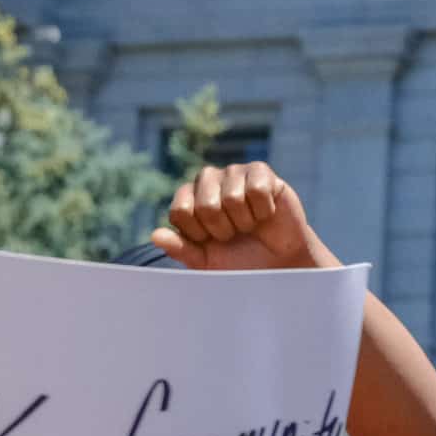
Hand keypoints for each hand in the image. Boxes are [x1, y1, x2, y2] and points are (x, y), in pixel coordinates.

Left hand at [150, 163, 333, 272]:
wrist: (279, 263)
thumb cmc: (239, 261)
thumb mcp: (205, 261)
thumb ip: (181, 249)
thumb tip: (156, 236)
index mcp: (188, 198)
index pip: (181, 212)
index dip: (199, 233)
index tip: (211, 241)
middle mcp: (207, 180)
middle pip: (206, 205)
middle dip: (224, 229)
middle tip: (235, 234)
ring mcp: (234, 173)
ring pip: (232, 198)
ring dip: (246, 221)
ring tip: (251, 224)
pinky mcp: (261, 172)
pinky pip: (257, 189)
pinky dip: (264, 209)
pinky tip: (266, 213)